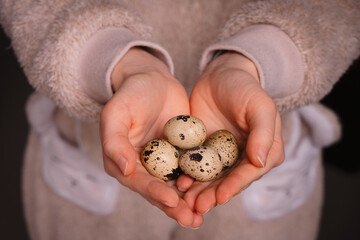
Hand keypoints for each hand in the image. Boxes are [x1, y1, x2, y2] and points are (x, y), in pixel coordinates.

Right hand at [100, 48, 201, 226]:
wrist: (153, 80)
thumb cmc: (131, 94)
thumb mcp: (117, 113)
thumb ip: (114, 141)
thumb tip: (123, 169)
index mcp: (123, 161)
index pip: (139, 182)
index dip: (155, 192)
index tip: (172, 200)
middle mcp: (143, 167)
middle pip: (159, 190)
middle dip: (174, 206)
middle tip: (191, 220)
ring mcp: (163, 162)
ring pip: (176, 186)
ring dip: (188, 202)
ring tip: (202, 215)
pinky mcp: (180, 154)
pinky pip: (190, 170)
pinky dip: (199, 182)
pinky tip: (213, 192)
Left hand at [177, 52, 284, 213]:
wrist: (221, 75)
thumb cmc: (245, 88)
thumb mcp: (260, 105)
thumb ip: (263, 133)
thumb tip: (260, 162)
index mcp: (264, 151)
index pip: (249, 173)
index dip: (235, 186)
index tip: (220, 197)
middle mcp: (244, 158)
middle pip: (228, 181)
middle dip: (213, 195)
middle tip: (197, 206)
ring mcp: (222, 156)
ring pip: (211, 178)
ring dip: (199, 191)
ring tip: (185, 201)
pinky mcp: (203, 150)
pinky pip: (195, 166)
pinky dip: (188, 175)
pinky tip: (178, 182)